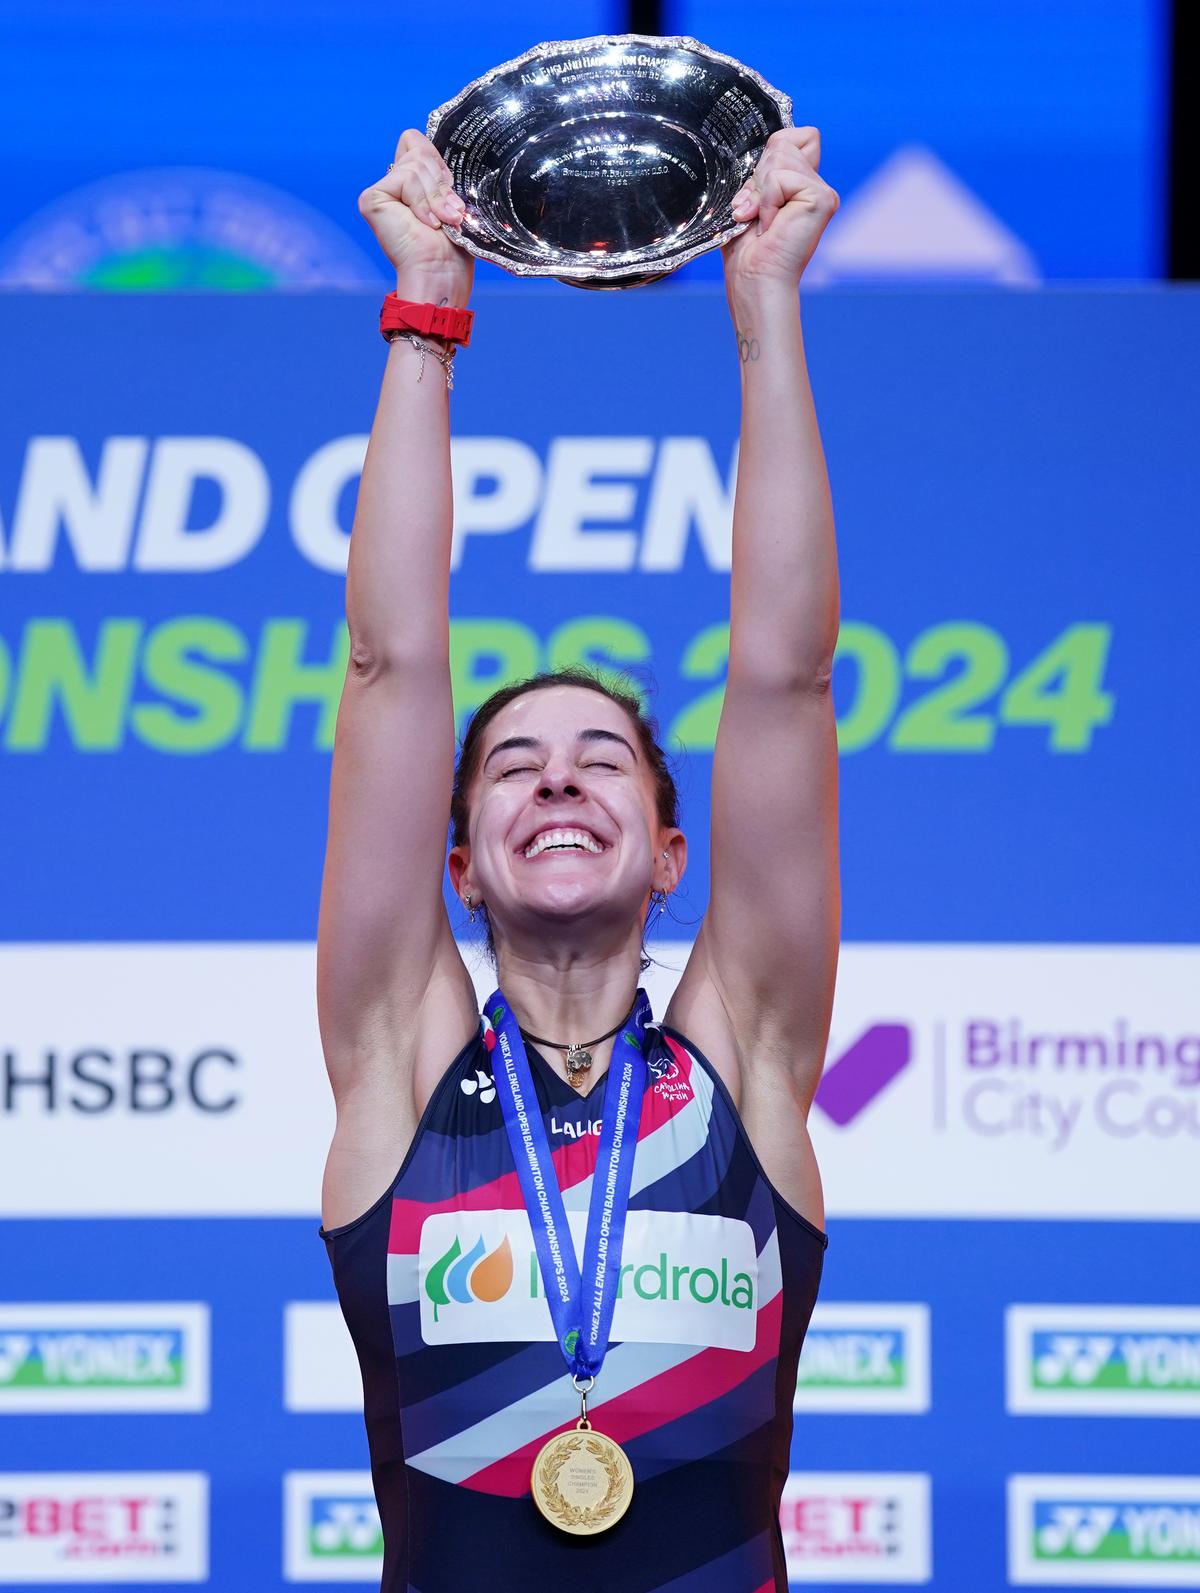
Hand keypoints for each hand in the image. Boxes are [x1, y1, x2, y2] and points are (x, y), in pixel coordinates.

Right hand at [358, 129, 474, 303]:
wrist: (440, 274)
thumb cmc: (451, 250)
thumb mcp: (450, 200)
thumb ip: (436, 171)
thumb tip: (427, 143)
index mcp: (408, 184)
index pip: (417, 142)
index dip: (438, 164)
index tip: (449, 194)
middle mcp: (391, 185)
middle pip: (418, 149)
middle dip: (440, 182)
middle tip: (448, 214)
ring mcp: (380, 192)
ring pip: (415, 164)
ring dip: (436, 196)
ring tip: (441, 222)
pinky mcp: (372, 198)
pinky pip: (406, 176)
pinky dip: (422, 200)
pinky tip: (424, 223)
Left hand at [721, 128, 838, 292]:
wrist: (754, 278)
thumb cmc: (747, 249)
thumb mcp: (750, 199)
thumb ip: (762, 171)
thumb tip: (769, 147)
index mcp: (802, 183)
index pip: (791, 136)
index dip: (768, 158)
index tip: (757, 196)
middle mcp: (817, 184)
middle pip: (783, 141)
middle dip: (759, 176)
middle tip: (755, 212)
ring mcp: (822, 191)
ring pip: (780, 155)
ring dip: (760, 190)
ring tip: (762, 220)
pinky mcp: (821, 198)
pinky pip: (780, 177)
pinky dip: (767, 200)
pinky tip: (771, 224)